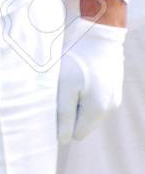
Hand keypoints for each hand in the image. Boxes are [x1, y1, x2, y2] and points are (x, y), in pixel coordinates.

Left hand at [57, 19, 125, 143]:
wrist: (98, 33)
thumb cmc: (76, 60)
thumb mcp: (63, 89)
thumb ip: (63, 117)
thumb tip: (63, 140)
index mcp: (98, 110)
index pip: (76, 134)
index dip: (63, 124)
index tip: (57, 106)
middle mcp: (110, 107)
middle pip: (83, 124)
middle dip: (70, 114)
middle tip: (64, 92)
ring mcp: (114, 96)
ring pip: (89, 112)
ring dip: (77, 103)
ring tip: (73, 83)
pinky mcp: (114, 87)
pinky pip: (95, 101)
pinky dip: (86, 94)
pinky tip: (82, 78)